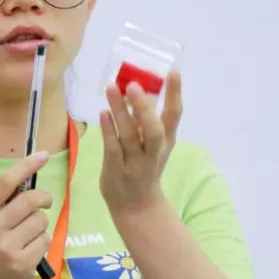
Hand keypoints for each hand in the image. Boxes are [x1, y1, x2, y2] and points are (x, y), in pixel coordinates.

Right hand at [0, 152, 53, 278]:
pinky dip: (41, 242)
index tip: (43, 155)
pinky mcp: (23, 262)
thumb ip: (4, 203)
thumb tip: (30, 178)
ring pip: (41, 221)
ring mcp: (7, 247)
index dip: (26, 166)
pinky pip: (45, 240)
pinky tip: (29, 251)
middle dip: (43, 198)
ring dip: (40, 225)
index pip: (6, 183)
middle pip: (31, 200)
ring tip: (27, 236)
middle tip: (44, 202)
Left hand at [100, 70, 182, 215]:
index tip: (174, 71)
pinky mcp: (116, 170)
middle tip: (134, 85)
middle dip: (145, 109)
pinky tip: (103, 113)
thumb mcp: (153, 145)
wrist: (137, 206)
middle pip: (154, 131)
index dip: (175, 94)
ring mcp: (134, 163)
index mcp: (166, 142)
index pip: (174, 116)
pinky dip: (108, 130)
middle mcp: (153, 153)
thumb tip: (135, 89)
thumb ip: (146, 121)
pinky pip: (112, 148)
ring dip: (120, 112)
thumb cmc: (145, 166)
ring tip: (111, 88)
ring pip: (129, 137)